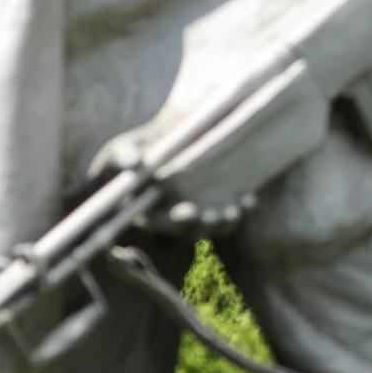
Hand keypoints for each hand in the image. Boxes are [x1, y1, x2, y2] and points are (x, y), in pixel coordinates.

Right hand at [90, 132, 259, 235]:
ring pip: (212, 225)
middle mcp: (171, 218)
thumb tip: (133, 162)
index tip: (189, 211)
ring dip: (226, 220)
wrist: (155, 143)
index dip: (175, 221)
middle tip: (219, 214)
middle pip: (192, 230)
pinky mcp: (210, 202)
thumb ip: (124, 155)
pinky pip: (226, 211)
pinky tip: (250, 199)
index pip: (161, 223)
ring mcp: (193, 212)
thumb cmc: (131, 149)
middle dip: (207, 224)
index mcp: (147, 211)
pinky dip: (239, 208)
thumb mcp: (121, 150)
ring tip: (238, 208)